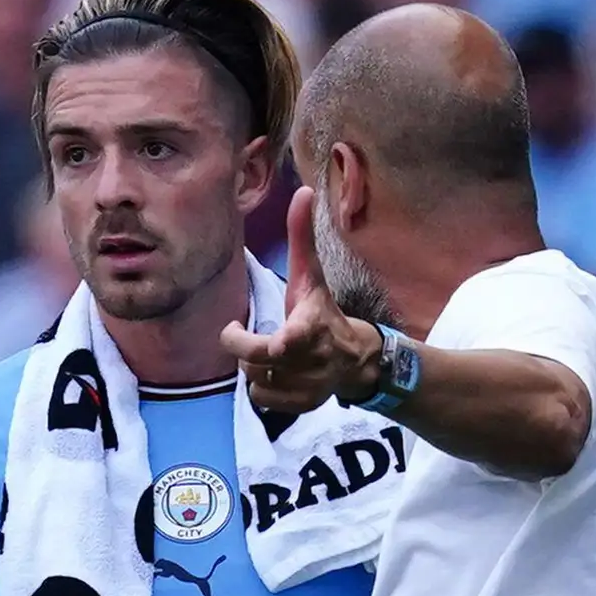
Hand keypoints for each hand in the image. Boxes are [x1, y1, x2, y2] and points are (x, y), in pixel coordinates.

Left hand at [223, 189, 385, 411]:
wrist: (358, 361)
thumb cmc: (323, 312)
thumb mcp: (312, 275)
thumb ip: (302, 235)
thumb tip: (302, 190)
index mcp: (312, 327)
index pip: (292, 340)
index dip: (278, 343)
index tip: (271, 339)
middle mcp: (312, 361)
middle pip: (258, 362)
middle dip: (242, 348)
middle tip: (238, 334)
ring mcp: (308, 388)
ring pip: (256, 382)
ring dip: (253, 366)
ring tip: (267, 353)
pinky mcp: (303, 406)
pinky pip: (262, 400)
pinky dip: (261, 388)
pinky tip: (274, 373)